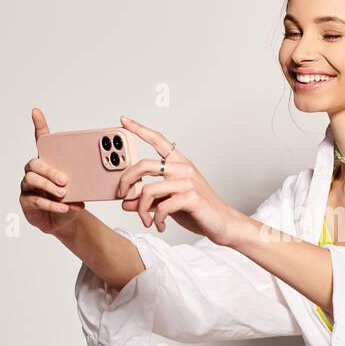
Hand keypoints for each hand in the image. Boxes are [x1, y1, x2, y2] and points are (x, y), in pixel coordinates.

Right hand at [21, 107, 85, 235]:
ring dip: (48, 186)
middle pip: (35, 164)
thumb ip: (86, 179)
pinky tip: (64, 206)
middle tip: (65, 179)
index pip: (42, 141)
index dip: (39, 126)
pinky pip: (35, 200)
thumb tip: (95, 175)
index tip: (36, 112)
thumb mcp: (82, 187)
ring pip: (32, 180)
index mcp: (49, 162)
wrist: (66, 221)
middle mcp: (35, 172)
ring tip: (63, 193)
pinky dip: (51, 204)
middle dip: (49, 170)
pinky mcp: (26, 202)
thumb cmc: (71, 199)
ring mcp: (28, 187)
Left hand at [115, 116, 246, 243]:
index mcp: (179, 164)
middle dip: (126, 181)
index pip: (158, 140)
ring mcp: (188, 181)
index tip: (124, 120)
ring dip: (142, 209)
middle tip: (122, 195)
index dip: (139, 129)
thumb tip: (126, 202)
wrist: (222, 223)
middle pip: (144, 165)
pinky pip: (161, 207)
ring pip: (148, 190)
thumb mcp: (168, 203)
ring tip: (147, 220)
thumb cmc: (198, 211)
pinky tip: (160, 225)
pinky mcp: (191, 197)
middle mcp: (183, 168)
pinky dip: (156, 219)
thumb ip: (148, 200)